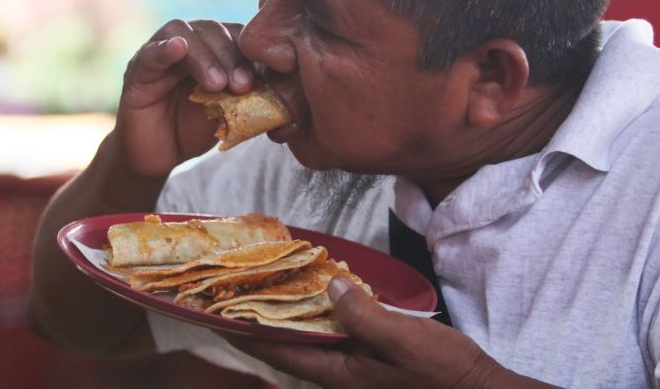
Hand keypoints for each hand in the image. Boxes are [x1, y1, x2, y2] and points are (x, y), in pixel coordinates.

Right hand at [115, 19, 253, 176]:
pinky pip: (151, 53)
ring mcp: (161, 52)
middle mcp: (188, 42)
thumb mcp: (232, 112)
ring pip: (184, 34)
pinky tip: (178, 49)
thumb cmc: (197, 129)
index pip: (236, 34)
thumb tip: (290, 97)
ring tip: (218, 85)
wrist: (160, 155)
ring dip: (205, 56)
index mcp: (214, 47)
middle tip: (243, 85)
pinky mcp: (138, 70)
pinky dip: (165, 49)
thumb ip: (254, 98)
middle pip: (213, 30)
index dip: (253, 52)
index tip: (267, 78)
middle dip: (232, 56)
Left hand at [226, 278, 540, 388]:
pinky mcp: (371, 360)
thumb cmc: (444, 375)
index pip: (279, 352)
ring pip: (311, 338)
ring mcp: (355, 368)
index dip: (246, 332)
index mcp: (339, 373)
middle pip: (289, 345)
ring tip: (267, 287)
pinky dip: (321, 314)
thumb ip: (364, 315)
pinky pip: (335, 335)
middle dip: (261, 320)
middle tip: (237, 292)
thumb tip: (330, 285)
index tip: (216, 314)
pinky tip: (320, 293)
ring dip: (288, 314)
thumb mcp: (404, 340)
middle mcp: (340, 373)